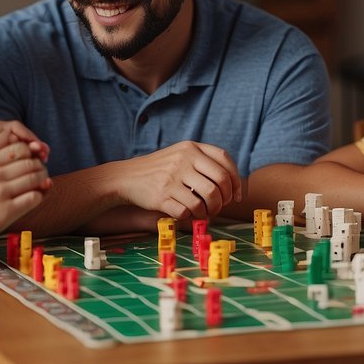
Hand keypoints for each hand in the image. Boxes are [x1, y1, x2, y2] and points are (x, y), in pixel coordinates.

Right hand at [0, 131, 50, 246]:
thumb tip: (4, 136)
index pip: (17, 144)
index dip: (27, 149)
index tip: (28, 156)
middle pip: (28, 159)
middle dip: (38, 164)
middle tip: (39, 169)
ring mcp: (0, 192)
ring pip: (35, 177)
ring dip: (42, 178)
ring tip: (41, 182)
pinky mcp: (6, 212)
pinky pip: (33, 197)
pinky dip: (39, 195)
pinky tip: (35, 197)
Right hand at [111, 141, 241, 219]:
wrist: (127, 177)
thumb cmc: (161, 170)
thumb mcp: (181, 155)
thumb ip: (204, 163)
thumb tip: (234, 186)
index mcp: (191, 148)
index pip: (225, 160)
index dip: (236, 180)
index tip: (236, 195)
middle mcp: (183, 160)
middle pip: (220, 181)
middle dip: (225, 199)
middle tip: (220, 207)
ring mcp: (172, 178)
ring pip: (207, 198)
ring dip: (210, 210)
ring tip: (205, 213)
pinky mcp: (162, 196)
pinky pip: (188, 211)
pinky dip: (192, 216)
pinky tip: (187, 213)